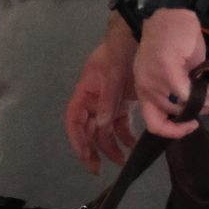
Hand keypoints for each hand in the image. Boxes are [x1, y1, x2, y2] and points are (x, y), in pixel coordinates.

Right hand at [66, 16, 140, 171]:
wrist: (134, 40)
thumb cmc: (118, 53)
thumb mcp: (111, 74)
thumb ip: (107, 99)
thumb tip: (101, 124)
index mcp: (84, 94)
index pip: (74, 121)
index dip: (77, 140)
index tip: (86, 156)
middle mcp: (92, 102)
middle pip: (87, 130)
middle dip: (92, 150)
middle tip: (98, 169)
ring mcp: (106, 104)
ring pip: (103, 131)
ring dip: (110, 147)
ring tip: (122, 161)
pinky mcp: (121, 105)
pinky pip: (120, 125)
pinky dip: (126, 136)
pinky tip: (133, 145)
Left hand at [130, 7, 208, 141]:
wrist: (171, 10)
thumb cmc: (174, 36)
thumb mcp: (175, 69)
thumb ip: (182, 89)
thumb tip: (202, 106)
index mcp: (143, 88)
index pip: (153, 123)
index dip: (174, 131)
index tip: (193, 124)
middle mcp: (145, 88)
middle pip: (178, 114)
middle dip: (205, 108)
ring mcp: (154, 81)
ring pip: (188, 105)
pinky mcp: (167, 71)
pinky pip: (192, 94)